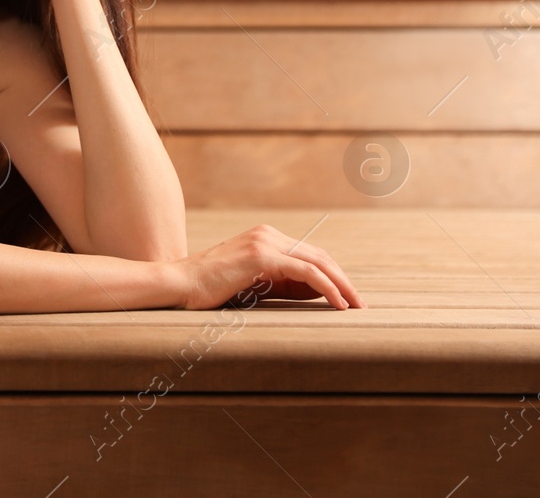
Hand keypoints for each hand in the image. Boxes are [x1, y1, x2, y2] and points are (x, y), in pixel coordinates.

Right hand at [170, 223, 365, 309]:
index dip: (334, 276)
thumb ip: (282, 284)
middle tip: (361, 304)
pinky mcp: (262, 256)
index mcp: (264, 238)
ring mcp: (264, 242)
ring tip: (356, 306)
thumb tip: (318, 292)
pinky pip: (306, 272)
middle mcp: (267, 234)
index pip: (310, 254)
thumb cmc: (210, 290)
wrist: (178, 285)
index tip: (349, 298)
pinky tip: (338, 303)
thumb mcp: (252, 285)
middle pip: (319, 255)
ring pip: (317, 262)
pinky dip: (327, 287)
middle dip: (344, 280)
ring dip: (342, 285)